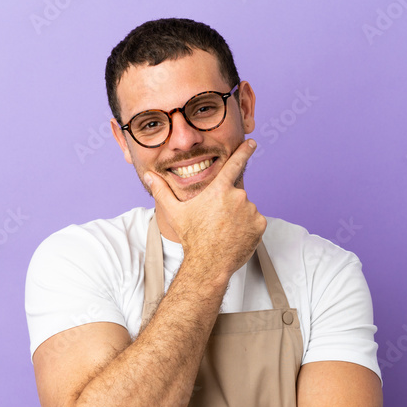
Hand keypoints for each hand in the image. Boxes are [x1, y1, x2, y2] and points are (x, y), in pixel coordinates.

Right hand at [144, 139, 265, 278]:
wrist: (208, 264)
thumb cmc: (192, 238)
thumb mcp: (175, 212)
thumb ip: (162, 191)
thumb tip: (148, 176)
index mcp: (219, 190)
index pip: (235, 163)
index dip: (244, 151)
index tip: (252, 143)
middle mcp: (237, 196)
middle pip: (236, 195)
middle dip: (229, 205)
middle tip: (217, 221)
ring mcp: (250, 211)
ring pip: (246, 209)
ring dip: (239, 217)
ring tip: (225, 231)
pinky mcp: (259, 225)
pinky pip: (255, 222)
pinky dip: (248, 227)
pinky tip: (235, 236)